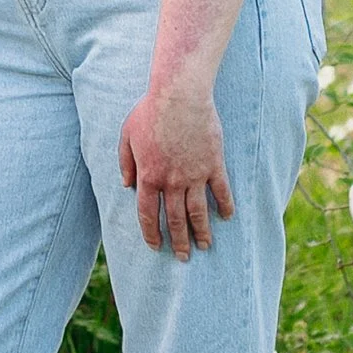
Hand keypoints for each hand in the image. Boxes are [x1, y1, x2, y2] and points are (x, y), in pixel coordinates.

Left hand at [117, 82, 233, 255]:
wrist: (179, 95)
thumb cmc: (150, 111)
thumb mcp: (127, 134)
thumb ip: (125, 162)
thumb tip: (126, 185)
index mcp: (149, 176)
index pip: (148, 214)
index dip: (151, 233)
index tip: (156, 246)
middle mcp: (171, 181)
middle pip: (175, 219)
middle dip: (178, 241)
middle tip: (183, 257)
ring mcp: (194, 175)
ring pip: (198, 212)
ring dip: (201, 232)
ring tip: (204, 246)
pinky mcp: (213, 165)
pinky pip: (221, 191)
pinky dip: (224, 206)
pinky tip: (226, 217)